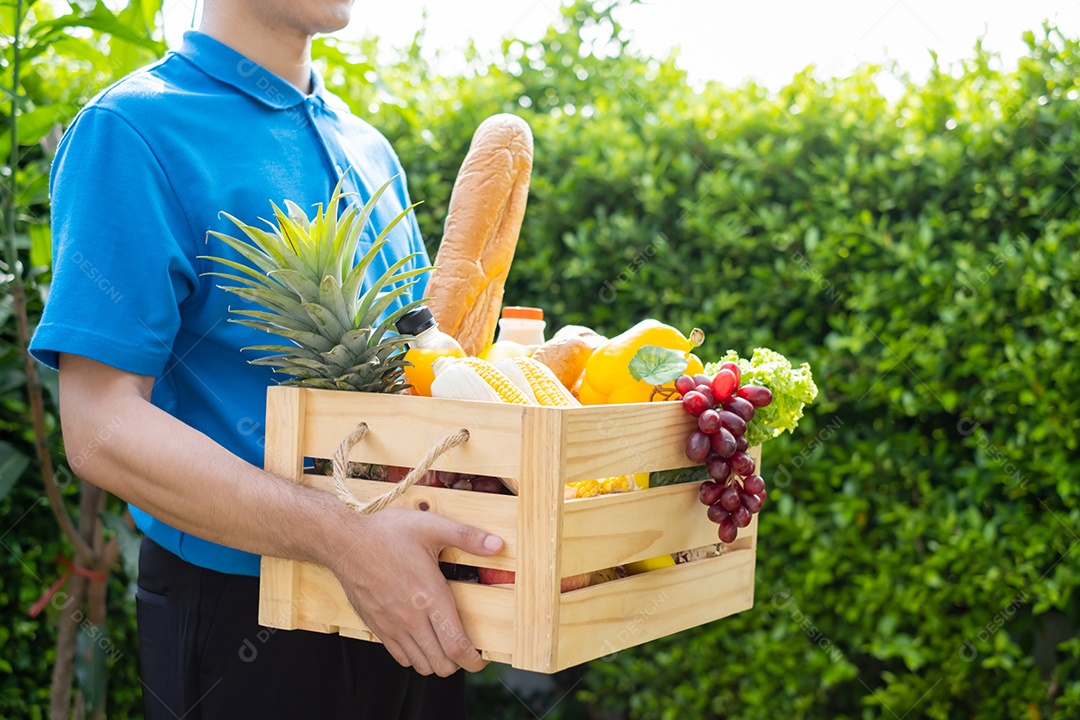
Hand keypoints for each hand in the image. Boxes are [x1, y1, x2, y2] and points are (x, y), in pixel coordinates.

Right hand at [325, 507, 503, 676]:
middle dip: (459, 662)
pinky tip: (420, 638)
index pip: (457, 646)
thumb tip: (497, 545)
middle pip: (441, 663)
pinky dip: (415, 656)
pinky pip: (400, 657)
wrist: (344, 542)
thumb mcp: (431, 526)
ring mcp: (392, 626)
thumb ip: (467, 536)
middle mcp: (411, 618)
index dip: (474, 659)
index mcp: (430, 597)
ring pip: (421, 664)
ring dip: (437, 660)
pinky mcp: (377, 627)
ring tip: (444, 644)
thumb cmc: (386, 533)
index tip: (483, 656)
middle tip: (466, 648)